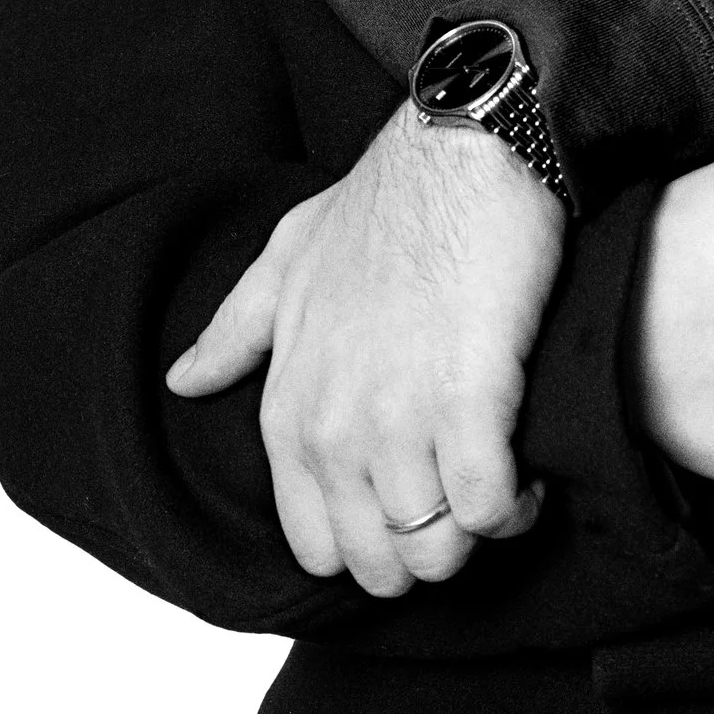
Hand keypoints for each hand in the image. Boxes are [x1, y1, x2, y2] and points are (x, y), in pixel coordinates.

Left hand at [166, 110, 563, 596]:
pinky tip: (528, 472)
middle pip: (380, 565)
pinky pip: (489, 507)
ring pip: (438, 550)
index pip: (315, 545)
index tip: (409, 501)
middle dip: (425, 550)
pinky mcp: (472, 399)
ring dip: (476, 531)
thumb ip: (236, 330)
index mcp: (289, 405)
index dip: (369, 540)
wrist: (463, 147)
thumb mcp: (290, 256)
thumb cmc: (385, 198)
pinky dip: (514, 505)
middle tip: (461, 502)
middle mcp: (335, 426)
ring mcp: (400, 417)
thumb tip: (185, 381)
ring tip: (499, 483)